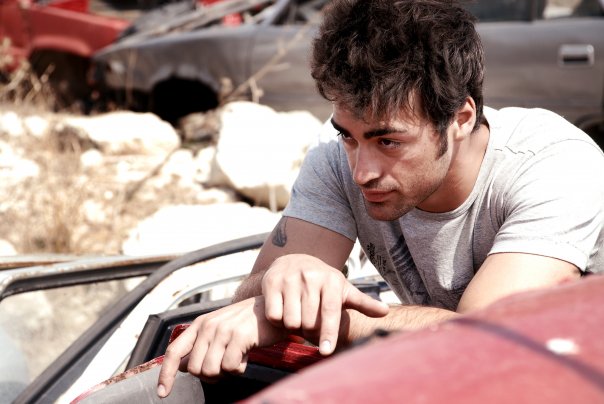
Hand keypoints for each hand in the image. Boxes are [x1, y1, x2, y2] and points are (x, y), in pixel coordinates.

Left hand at [157, 296, 286, 397]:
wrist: (273, 306)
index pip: (174, 351)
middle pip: (194, 369)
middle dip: (210, 375)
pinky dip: (239, 369)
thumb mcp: (220, 328)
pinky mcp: (238, 336)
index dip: (166, 375)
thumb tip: (181, 366)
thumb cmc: (248, 322)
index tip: (162, 393)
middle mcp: (208, 326)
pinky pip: (230, 368)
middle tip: (226, 365)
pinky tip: (246, 356)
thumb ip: (201, 345)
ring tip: (237, 359)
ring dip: (225, 372)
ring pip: (211, 370)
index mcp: (200, 324)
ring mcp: (223, 330)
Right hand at [262, 254, 388, 355]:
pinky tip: (284, 313)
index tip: (326, 352)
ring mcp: (290, 278)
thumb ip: (363, 302)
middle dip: (310, 332)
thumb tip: (386, 312)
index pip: (330, 312)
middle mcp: (311, 276)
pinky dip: (278, 321)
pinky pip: (274, 315)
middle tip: (310, 328)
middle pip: (309, 322)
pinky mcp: (271, 282)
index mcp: (332, 280)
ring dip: (294, 328)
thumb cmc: (323, 282)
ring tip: (298, 319)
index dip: (328, 334)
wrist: (294, 260)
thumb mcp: (343, 290)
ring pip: (291, 321)